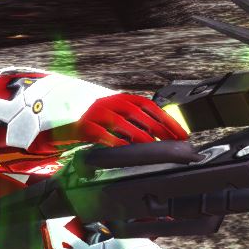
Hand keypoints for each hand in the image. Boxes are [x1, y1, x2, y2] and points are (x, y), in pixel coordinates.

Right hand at [74, 93, 188, 146]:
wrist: (67, 120)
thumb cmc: (99, 120)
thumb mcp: (119, 115)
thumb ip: (138, 121)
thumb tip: (163, 134)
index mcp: (124, 99)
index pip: (151, 107)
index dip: (167, 120)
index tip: (181, 134)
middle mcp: (112, 103)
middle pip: (139, 114)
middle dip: (158, 129)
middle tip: (171, 143)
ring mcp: (98, 113)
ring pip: (122, 123)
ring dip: (139, 135)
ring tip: (152, 147)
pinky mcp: (86, 126)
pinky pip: (102, 134)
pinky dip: (115, 142)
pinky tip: (125, 149)